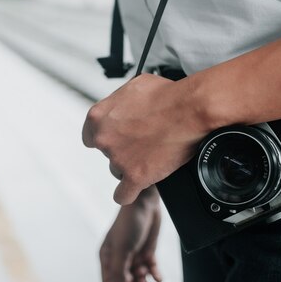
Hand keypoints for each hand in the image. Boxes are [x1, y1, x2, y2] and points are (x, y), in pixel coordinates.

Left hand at [83, 74, 211, 204]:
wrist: (190, 110)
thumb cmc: (167, 95)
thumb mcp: (134, 86)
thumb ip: (120, 101)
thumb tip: (123, 106)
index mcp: (99, 117)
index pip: (90, 135)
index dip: (107, 137)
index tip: (118, 137)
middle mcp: (104, 139)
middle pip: (107, 153)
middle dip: (122, 149)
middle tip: (142, 143)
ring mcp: (118, 159)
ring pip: (117, 171)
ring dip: (130, 167)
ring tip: (150, 158)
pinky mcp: (135, 176)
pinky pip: (123, 195)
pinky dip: (129, 193)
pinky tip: (136, 186)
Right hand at [100, 188, 162, 281]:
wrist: (145, 204)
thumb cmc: (129, 224)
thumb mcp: (123, 248)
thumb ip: (119, 270)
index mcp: (108, 258)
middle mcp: (119, 259)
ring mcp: (133, 257)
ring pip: (138, 280)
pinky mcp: (147, 253)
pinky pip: (150, 271)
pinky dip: (155, 277)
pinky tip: (159, 279)